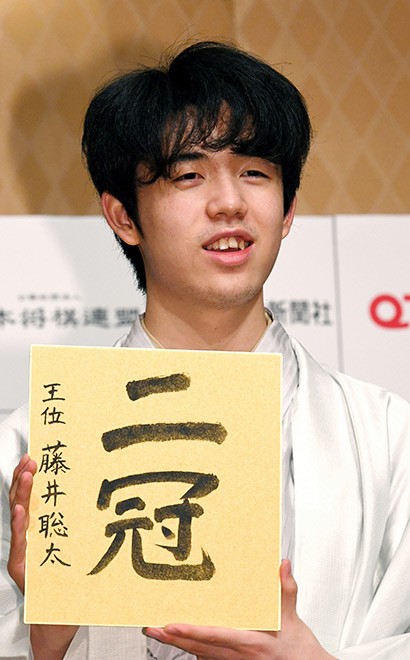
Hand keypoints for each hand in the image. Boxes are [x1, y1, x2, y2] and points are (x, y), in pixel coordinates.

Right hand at [8, 454, 78, 659]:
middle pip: (24, 501)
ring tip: (25, 476)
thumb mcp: (86, 547)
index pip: (37, 496)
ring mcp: (25, 550)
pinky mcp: (21, 567)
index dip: (34, 476)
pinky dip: (20, 525)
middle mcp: (32, 536)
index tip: (37, 455)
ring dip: (21, 495)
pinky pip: (20, 543)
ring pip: (19, 517)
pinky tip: (21, 511)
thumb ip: (90, 527)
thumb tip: (118, 498)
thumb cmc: (75, 583)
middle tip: (30, 459)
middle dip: (25, 478)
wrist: (61, 617)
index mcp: (45, 528)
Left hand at [144, 560, 334, 658]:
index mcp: (252, 644)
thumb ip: (286, 591)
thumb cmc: (302, 654)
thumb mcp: (295, 621)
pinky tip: (186, 645)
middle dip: (173, 638)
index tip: (171, 624)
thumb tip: (282, 565)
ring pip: (202, 655)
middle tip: (152, 628)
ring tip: (161, 634)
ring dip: (181, 645)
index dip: (192, 631)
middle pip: (199, 648)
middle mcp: (240, 658)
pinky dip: (196, 652)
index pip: (215, 636)